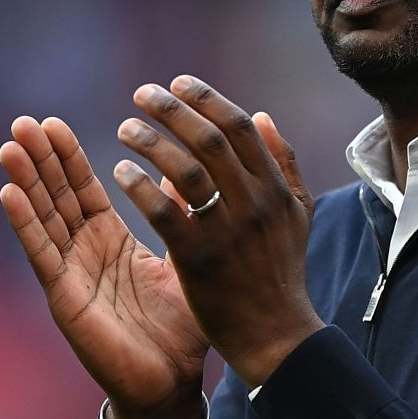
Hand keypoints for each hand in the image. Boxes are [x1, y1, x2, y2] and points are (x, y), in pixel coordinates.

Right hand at [0, 115, 207, 418]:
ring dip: (26, 182)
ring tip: (11, 144)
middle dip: (40, 160)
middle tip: (24, 121)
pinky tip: (9, 193)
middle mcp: (84, 254)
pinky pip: (42, 254)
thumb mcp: (182, 261)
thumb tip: (189, 171)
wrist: (171, 384)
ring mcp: (70, 275)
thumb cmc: (179, 329)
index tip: (52, 123)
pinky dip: (25, 223)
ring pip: (43, 219)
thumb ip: (179, 216)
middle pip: (56, 198)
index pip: (83, 190)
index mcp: (110, 243)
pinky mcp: (64, 298)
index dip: (67, 158)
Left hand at [111, 76, 323, 387]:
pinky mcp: (199, 259)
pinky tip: (120, 172)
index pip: (240, 128)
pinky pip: (164, 212)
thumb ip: (284, 164)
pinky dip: (140, 186)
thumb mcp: (297, 214)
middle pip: (210, 140)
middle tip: (141, 94)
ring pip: (186, 170)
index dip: (207, 99)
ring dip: (151, 142)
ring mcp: (228, 231)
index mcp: (276, 189)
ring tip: (125, 129)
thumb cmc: (281, 274)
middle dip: (173, 110)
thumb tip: (260, 115)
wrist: (276, 336)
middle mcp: (255, 203)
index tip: (178, 82)